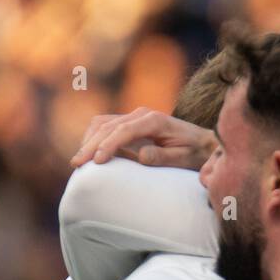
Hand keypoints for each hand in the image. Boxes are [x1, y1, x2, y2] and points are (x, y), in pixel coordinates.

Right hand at [70, 108, 217, 169]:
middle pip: (108, 126)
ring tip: (78, 161)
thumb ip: (163, 157)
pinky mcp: (131, 123)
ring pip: (103, 123)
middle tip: (77, 164)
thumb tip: (141, 156)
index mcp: (155, 121)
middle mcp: (142, 114)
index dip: (108, 145)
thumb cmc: (194, 153)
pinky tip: (88, 152)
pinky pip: (106, 125)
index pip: (124, 130)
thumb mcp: (183, 158)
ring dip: (88, 140)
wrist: (202, 142)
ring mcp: (135, 116)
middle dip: (90, 145)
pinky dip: (94, 137)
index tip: (97, 161)